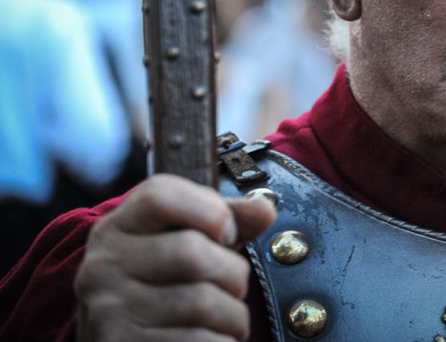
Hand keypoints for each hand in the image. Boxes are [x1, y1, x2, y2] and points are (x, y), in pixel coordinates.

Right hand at [74, 174, 276, 340]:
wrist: (119, 340)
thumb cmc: (162, 283)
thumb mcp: (185, 239)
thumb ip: (224, 218)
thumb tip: (264, 210)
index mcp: (117, 228)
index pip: (160, 195)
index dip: (210, 210)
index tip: (227, 234)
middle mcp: (104, 266)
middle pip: (192, 252)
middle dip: (233, 272)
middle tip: (233, 286)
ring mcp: (110, 311)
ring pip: (202, 303)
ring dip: (233, 315)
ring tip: (226, 318)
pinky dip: (222, 340)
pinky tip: (212, 338)